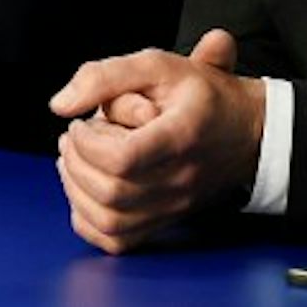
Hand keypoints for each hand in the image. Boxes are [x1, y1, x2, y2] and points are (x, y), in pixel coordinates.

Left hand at [49, 31, 265, 253]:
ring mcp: (174, 205)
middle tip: (72, 137)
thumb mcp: (158, 65)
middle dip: (76, 162)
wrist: (246, 130)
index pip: (123, 158)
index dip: (87, 143)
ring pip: (110, 220)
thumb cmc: (200, 94)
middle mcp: (180, 179)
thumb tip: (60, 105)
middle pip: (112, 192)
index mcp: (180, 136)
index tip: (81, 123)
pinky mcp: (166, 220)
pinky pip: (119, 241)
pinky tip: (83, 191)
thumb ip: (105, 76)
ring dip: (76, 190)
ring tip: (72, 160)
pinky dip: (88, 221)